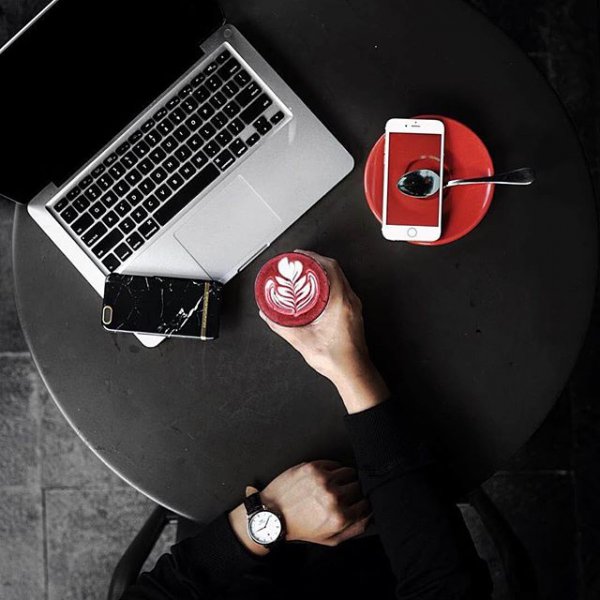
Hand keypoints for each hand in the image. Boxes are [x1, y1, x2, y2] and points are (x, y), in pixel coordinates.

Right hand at [260, 250, 388, 412]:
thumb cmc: (336, 359)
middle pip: (335, 270)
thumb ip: (281, 326)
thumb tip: (268, 315)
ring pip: (339, 279)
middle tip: (299, 263)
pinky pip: (341, 289)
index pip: (330, 268)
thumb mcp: (301, 340)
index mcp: (340, 302)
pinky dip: (328, 284)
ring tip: (305, 274)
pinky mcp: (353, 313)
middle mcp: (350, 301)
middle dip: (316, 262)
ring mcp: (354, 306)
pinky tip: (316, 291)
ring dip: (322, 273)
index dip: (314, 257)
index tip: (300, 255)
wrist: (353, 371)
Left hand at [262, 460, 369, 545]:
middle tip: (346, 494)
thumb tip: (370, 515)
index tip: (359, 501)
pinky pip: (336, 463)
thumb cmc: (300, 526)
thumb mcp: (330, 539)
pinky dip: (335, 470)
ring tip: (336, 485)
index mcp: (340, 517)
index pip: (367, 503)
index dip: (364, 502)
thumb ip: (354, 529)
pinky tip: (327, 478)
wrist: (273, 513)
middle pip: (360, 486)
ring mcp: (324, 479)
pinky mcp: (314, 467)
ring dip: (347, 478)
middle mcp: (334, 497)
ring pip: (350, 472)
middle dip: (356, 490)